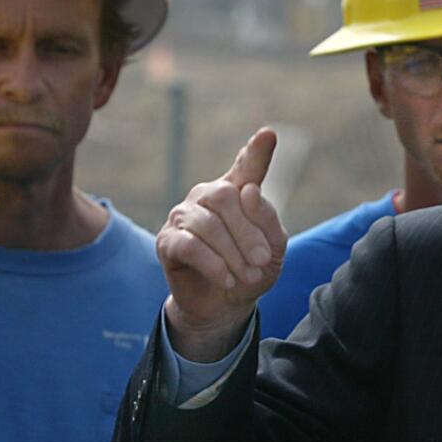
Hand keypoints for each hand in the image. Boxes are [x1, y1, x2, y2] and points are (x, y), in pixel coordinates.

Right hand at [158, 128, 286, 360]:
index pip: (246, 166)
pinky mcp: (167, 241)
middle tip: (262, 261)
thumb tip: (249, 191)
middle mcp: (207, 196)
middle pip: (226, 197)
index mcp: (237, 191)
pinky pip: (190, 246)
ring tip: (246, 277)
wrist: (224, 306)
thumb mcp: (273, 251)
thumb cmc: (251, 271)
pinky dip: (213, 264)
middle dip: (247, 232)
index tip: (269, 135)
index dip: (257, 152)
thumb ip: (267, 220)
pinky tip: (227, 279)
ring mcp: (184, 215)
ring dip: (233, 254)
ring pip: (209, 225)